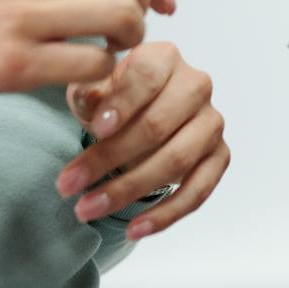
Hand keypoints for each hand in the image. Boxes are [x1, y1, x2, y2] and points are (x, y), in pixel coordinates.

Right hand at [0, 0, 175, 137]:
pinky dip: (103, 77)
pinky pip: (93, 65)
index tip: (163, 3)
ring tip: (111, 54)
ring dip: (131, 43)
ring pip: (122, 18)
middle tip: (135, 33)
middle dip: (148, 9)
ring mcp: (22, 15)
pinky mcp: (14, 64)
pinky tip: (85, 80)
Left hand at [56, 42, 228, 240]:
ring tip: (88, 208)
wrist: (143, 112)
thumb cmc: (116, 99)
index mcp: (165, 57)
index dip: (122, 104)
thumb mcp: (94, 89)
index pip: (146, 77)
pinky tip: (134, 229)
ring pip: (176, 160)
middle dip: (110, 158)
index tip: (96, 129)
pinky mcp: (220, 155)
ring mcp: (211, 122)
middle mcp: (196, 85)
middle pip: (158, 124)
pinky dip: (166, 214)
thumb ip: (90, 93)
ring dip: (130, 190)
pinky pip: (198, 191)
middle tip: (68, 184)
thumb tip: (90, 103)